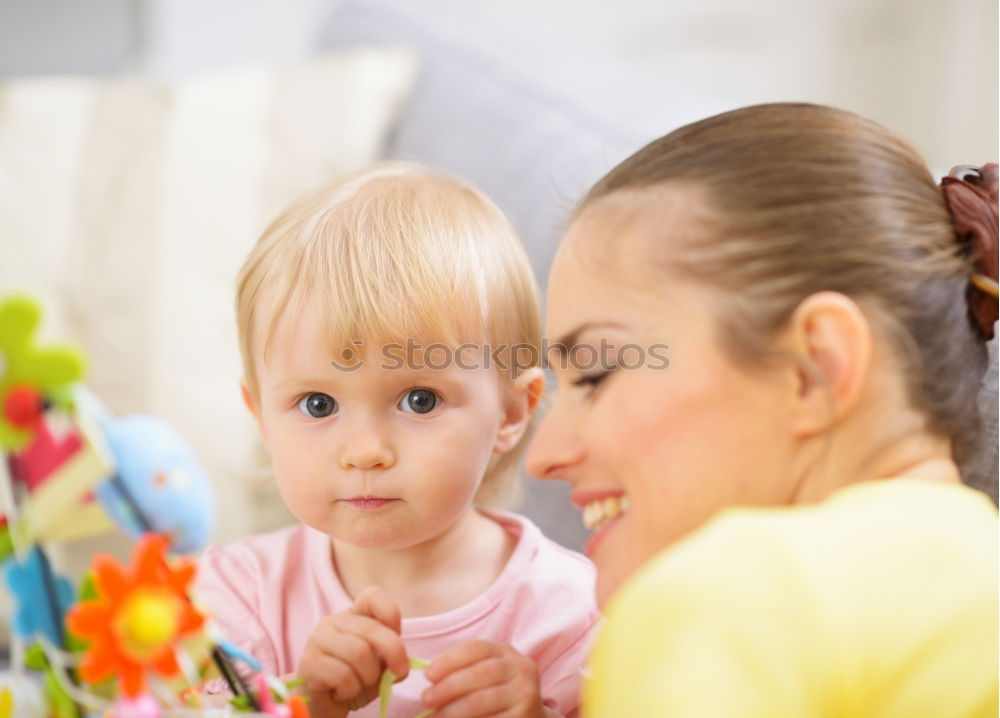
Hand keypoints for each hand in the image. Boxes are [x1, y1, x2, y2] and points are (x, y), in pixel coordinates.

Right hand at [296, 586, 408, 716]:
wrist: (324, 704)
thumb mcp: (380, 666)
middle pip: (371, 629)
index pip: (372, 596)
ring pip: (358, 653)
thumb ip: (392, 658)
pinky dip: (351, 689)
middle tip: (398, 672)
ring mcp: (317, 640)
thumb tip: (400, 666)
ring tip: (359, 684)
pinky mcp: (308, 663)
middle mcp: (333, 622)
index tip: (399, 636)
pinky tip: (341, 692)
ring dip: (368, 677)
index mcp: (353, 615)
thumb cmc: (355, 680)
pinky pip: (343, 676)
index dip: (390, 614)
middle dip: (392, 653)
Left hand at [421, 640, 551, 717]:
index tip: (428, 675)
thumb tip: (430, 682)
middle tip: (426, 699)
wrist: (530, 717)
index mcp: (506, 651)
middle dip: (449, 686)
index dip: (449, 660)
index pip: (475, 649)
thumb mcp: (487, 675)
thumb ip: (463, 672)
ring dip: (453, 710)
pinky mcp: (525, 716)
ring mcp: (526, 693)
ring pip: (482, 700)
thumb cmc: (497, 694)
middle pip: (480, 673)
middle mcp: (521, 668)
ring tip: (434, 716)